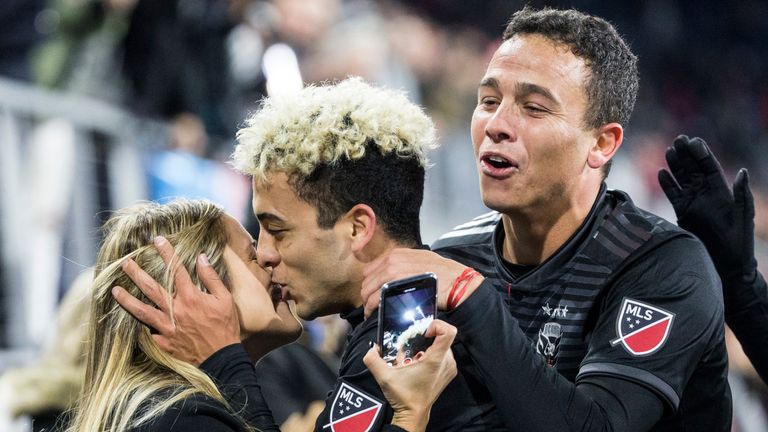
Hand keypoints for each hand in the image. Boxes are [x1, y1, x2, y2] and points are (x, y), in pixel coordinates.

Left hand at [112, 236, 240, 365]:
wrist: (221, 358)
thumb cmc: (225, 327)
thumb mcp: (225, 299)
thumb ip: (211, 278)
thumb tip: (201, 258)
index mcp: (191, 297)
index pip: (176, 269)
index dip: (166, 253)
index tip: (157, 240)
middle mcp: (175, 310)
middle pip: (151, 288)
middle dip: (137, 273)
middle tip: (125, 263)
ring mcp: (166, 327)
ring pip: (142, 310)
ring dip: (127, 299)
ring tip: (115, 291)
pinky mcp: (163, 342)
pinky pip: (147, 332)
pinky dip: (139, 325)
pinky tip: (130, 320)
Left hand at [361, 249, 482, 317]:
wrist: (457, 281)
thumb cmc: (443, 274)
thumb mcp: (422, 261)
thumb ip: (405, 265)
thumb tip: (392, 276)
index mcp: (397, 254)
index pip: (371, 269)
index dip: (371, 283)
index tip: (373, 292)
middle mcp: (392, 261)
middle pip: (367, 280)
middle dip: (367, 294)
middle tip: (370, 305)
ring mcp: (392, 273)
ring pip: (369, 290)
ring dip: (367, 303)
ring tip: (371, 312)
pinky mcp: (395, 287)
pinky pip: (376, 299)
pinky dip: (372, 308)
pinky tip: (375, 314)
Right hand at [363, 320, 457, 431]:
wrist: (414, 414)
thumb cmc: (404, 397)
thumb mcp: (384, 377)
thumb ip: (373, 359)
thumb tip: (371, 349)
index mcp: (435, 360)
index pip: (449, 331)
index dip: (437, 325)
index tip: (423, 331)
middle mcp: (446, 363)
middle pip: (443, 337)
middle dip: (426, 337)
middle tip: (412, 345)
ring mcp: (449, 368)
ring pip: (442, 345)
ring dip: (428, 346)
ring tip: (414, 356)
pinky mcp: (448, 372)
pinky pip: (443, 354)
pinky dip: (431, 354)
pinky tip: (418, 363)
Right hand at [657, 135, 755, 281]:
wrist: (726, 264)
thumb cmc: (740, 241)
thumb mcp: (743, 215)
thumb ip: (741, 194)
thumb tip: (742, 172)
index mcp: (721, 191)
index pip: (709, 167)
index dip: (701, 153)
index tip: (694, 140)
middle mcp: (706, 194)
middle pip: (693, 169)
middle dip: (685, 154)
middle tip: (678, 139)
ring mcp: (693, 202)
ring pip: (681, 178)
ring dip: (675, 165)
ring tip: (669, 150)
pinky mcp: (682, 213)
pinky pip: (672, 195)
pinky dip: (667, 184)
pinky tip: (662, 173)